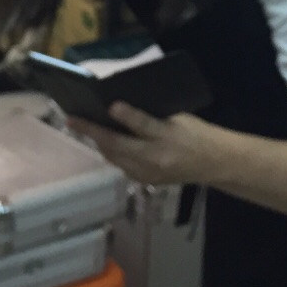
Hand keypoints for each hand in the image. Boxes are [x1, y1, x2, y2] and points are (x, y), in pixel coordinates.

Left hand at [67, 104, 227, 186]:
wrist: (214, 163)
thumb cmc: (196, 133)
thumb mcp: (179, 117)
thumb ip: (152, 114)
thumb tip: (121, 106)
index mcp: (168, 136)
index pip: (144, 125)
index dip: (127, 115)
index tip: (110, 105)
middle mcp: (157, 157)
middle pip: (119, 145)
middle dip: (93, 132)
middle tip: (72, 120)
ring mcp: (150, 173)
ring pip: (115, 157)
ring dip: (98, 143)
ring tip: (82, 127)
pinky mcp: (147, 181)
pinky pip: (122, 166)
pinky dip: (110, 153)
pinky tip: (103, 143)